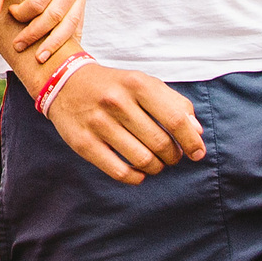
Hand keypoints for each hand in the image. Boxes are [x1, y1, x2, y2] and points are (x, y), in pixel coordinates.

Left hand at [0, 0, 87, 63]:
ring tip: (39, 58)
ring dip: (55, 43)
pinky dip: (70, 36)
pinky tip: (62, 52)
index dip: (22, 14)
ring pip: (72, 22)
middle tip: (19, 46)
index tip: (11, 12)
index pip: (39, 2)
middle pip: (56, 15)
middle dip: (36, 34)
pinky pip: (79, 19)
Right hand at [46, 61, 206, 182]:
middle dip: (173, 156)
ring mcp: (98, 123)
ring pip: (142, 160)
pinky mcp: (83, 142)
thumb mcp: (143, 83)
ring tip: (156, 164)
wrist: (64, 82)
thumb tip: (197, 131)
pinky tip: (139, 173)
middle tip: (172, 157)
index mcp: (137, 84)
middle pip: (160, 143)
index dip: (191, 141)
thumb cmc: (114, 86)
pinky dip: (136, 178)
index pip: (176, 119)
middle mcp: (117, 102)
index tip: (197, 153)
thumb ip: (174, 103)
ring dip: (156, 167)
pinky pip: (118, 171)